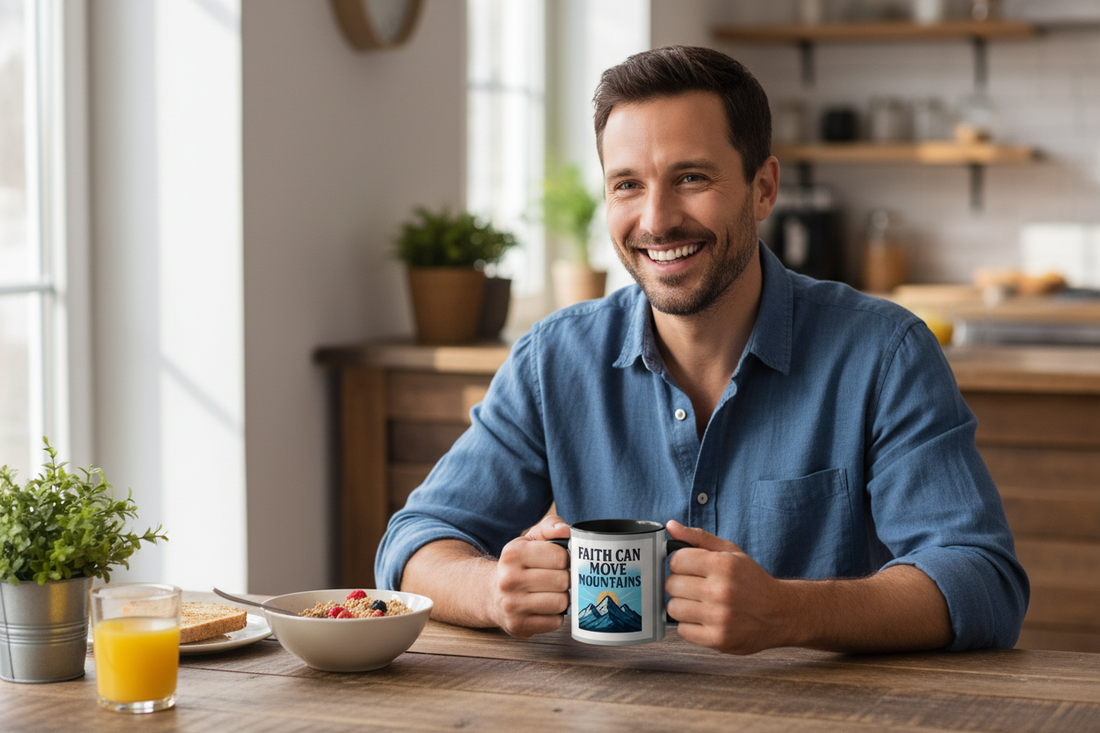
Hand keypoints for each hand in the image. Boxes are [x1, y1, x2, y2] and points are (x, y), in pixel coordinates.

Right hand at [489, 514, 570, 638]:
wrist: (490, 595)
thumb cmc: (517, 565)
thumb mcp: (529, 540)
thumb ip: (549, 527)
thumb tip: (566, 530)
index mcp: (513, 554)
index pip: (560, 557)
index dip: (566, 559)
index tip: (560, 562)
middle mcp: (508, 579)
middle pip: (562, 581)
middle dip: (565, 580)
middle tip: (558, 579)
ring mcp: (512, 605)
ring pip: (561, 603)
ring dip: (563, 598)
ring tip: (553, 593)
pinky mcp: (518, 626)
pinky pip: (555, 622)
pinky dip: (555, 616)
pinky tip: (546, 608)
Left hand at [664, 520, 791, 654]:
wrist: (780, 614)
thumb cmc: (752, 581)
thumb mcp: (731, 552)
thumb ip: (699, 537)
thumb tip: (671, 526)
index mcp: (723, 565)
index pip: (676, 560)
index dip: (680, 563)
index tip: (690, 567)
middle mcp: (720, 591)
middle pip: (671, 584)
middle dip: (679, 584)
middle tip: (695, 586)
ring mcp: (719, 617)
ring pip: (673, 608)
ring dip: (682, 605)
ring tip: (698, 603)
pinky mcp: (718, 640)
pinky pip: (682, 630)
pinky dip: (689, 625)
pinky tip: (704, 619)